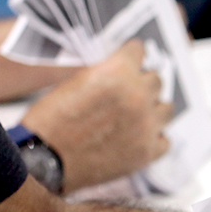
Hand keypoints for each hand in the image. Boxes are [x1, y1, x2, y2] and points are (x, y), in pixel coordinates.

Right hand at [19, 41, 172, 192]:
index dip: (131, 55)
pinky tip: (140, 138)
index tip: (131, 58)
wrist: (43, 161)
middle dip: (143, 83)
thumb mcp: (76, 82)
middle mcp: (138, 95)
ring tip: (139, 115)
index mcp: (118, 72)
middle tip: (130, 92)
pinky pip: (165, 139)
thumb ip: (106, 74)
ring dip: (154, 109)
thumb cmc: (51, 120)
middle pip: (156, 80)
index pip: (139, 50)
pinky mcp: (148, 152)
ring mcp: (146, 125)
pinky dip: (155, 138)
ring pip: (167, 108)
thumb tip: (123, 72)